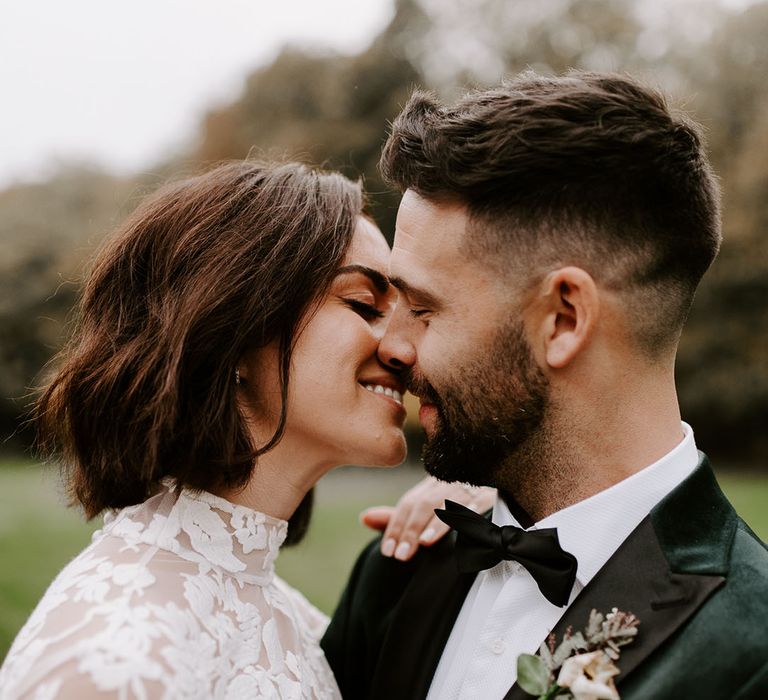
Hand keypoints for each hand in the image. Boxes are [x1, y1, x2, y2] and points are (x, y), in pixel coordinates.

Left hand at [360, 476, 495, 560]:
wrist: (505, 483)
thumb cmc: (460, 507)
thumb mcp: (428, 510)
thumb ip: (400, 517)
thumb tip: (363, 518)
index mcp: (433, 485)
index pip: (409, 502)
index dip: (395, 524)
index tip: (387, 549)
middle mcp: (449, 483)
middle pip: (423, 503)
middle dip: (408, 529)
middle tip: (398, 556)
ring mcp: (470, 488)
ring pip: (443, 503)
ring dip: (429, 526)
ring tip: (417, 547)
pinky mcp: (491, 496)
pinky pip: (471, 506)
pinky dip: (456, 520)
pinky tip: (444, 536)